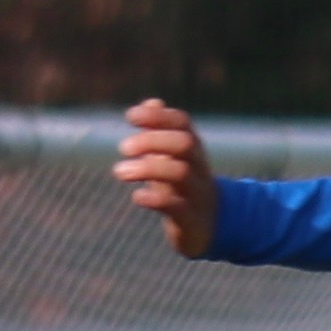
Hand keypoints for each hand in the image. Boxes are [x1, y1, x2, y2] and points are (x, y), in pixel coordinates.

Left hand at [113, 99, 219, 256]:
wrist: (211, 228)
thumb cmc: (183, 189)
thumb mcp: (172, 160)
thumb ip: (160, 133)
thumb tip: (151, 102)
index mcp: (193, 150)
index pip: (182, 123)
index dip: (158, 116)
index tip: (131, 116)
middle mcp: (199, 168)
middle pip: (184, 143)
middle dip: (153, 140)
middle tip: (123, 147)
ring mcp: (198, 194)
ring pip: (180, 172)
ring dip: (147, 168)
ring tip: (119, 171)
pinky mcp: (192, 221)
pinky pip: (178, 207)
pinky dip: (155, 199)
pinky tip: (137, 196)